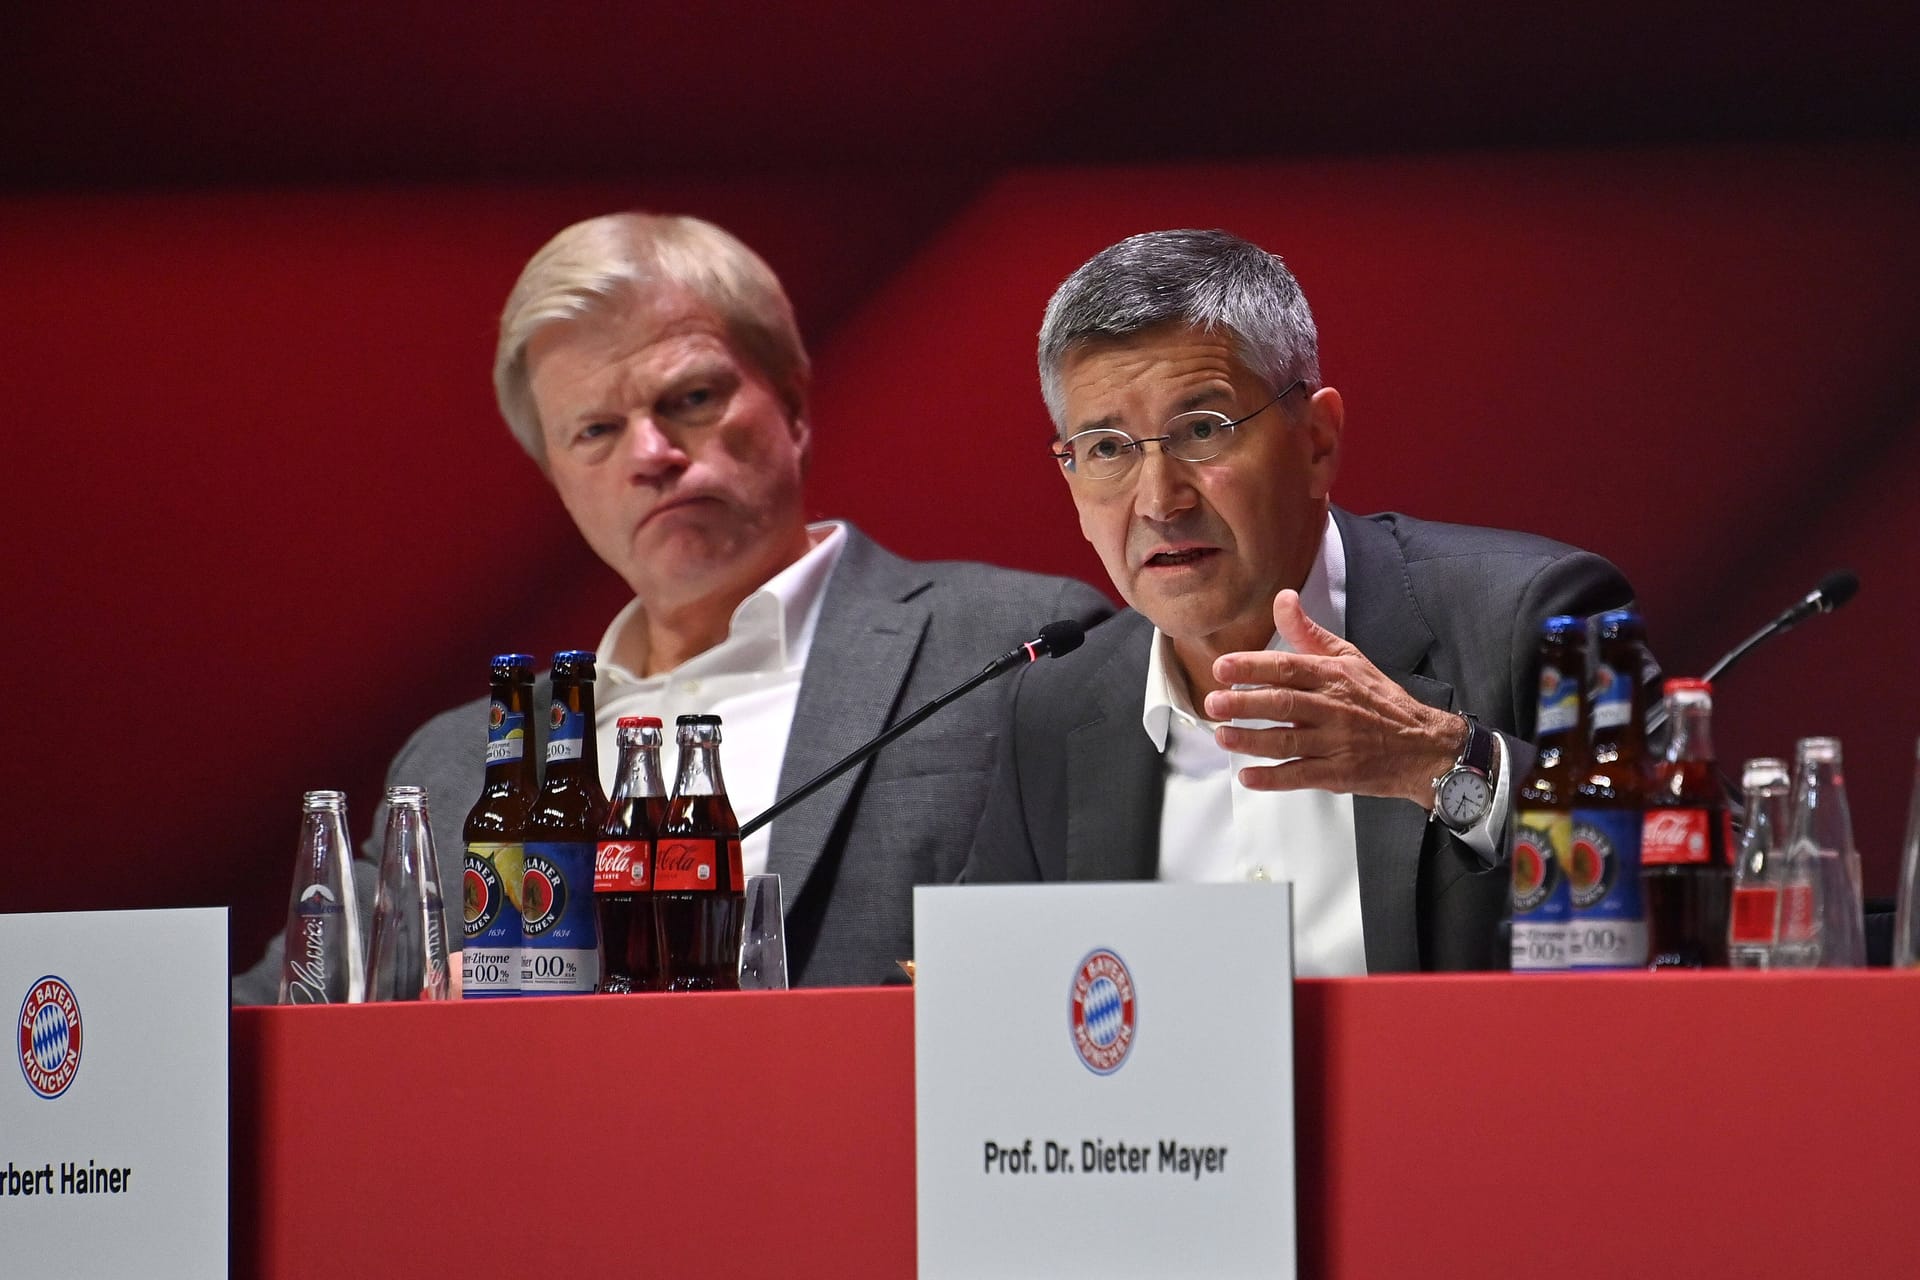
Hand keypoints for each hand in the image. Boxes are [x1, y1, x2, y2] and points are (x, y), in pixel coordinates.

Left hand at [1201, 590, 1462, 806]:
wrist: (1422, 745)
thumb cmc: (1379, 700)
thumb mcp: (1348, 658)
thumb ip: (1308, 633)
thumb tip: (1283, 599)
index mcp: (1333, 676)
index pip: (1288, 667)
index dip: (1252, 667)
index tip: (1222, 668)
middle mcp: (1334, 708)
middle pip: (1284, 704)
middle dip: (1244, 703)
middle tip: (1213, 703)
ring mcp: (1336, 743)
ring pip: (1288, 741)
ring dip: (1252, 740)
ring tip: (1222, 736)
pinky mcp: (1339, 774)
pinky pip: (1301, 775)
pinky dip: (1273, 778)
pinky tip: (1247, 776)